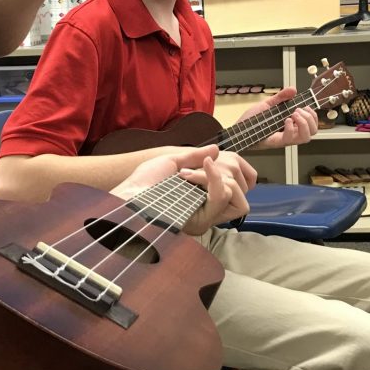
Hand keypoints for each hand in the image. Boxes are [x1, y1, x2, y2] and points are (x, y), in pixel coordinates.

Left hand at [110, 145, 248, 234]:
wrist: (128, 196)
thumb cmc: (144, 181)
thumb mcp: (173, 162)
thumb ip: (196, 156)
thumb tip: (218, 149)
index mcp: (202, 197)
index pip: (236, 187)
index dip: (230, 171)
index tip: (206, 162)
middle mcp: (208, 209)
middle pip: (240, 189)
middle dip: (222, 171)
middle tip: (189, 170)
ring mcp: (206, 216)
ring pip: (235, 194)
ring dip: (214, 176)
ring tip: (186, 174)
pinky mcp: (202, 220)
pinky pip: (222, 197)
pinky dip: (212, 180)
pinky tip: (192, 173)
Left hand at [238, 87, 318, 148]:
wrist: (237, 130)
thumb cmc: (251, 120)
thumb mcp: (267, 105)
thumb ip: (280, 97)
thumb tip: (293, 89)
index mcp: (290, 125)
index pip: (312, 125)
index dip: (313, 116)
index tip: (305, 106)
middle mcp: (290, 133)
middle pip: (313, 132)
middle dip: (310, 118)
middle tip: (298, 111)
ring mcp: (284, 139)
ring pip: (306, 138)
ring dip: (304, 123)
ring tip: (293, 115)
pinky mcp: (276, 142)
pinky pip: (289, 139)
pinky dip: (291, 127)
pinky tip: (285, 120)